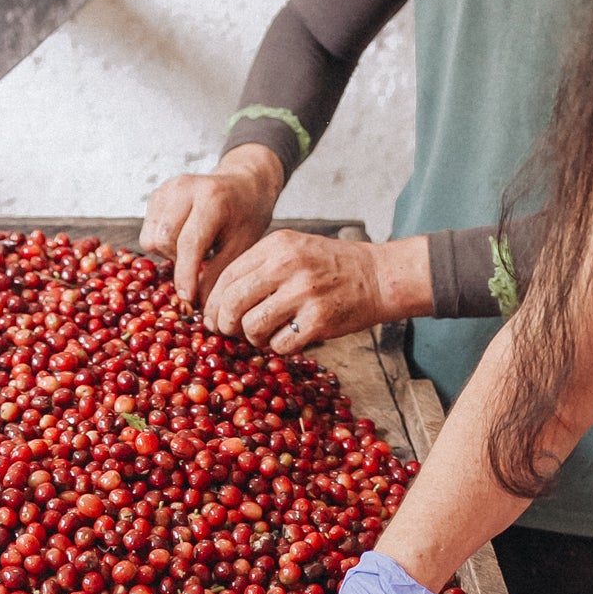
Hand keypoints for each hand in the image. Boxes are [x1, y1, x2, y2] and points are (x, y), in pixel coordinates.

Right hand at [140, 146, 282, 305]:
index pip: (189, 243)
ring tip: (191, 249)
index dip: (185, 275)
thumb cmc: (245, 217)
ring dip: (168, 253)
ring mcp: (167, 189)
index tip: (187, 299)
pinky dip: (162, 243)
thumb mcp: (241, 248)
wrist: (243, 185)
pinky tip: (182, 239)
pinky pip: (147, 232)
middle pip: (162, 240)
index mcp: (212, 198)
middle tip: (198, 263)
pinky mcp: (157, 195)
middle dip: (176, 261)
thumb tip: (198, 306)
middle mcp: (184, 188)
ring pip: (150, 238)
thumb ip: (218, 275)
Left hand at [203, 231, 431, 350]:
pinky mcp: (319, 319)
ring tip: (266, 334)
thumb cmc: (332, 267)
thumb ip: (260, 268)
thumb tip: (219, 302)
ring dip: (253, 338)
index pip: (228, 276)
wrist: (379, 276)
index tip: (213, 318)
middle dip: (225, 324)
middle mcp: (288, 264)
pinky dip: (279, 348)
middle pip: (233, 302)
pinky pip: (280, 344)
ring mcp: (304, 292)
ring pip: (252, 327)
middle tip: (231, 332)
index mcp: (277, 245)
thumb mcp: (294, 250)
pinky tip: (289, 338)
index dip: (213, 303)